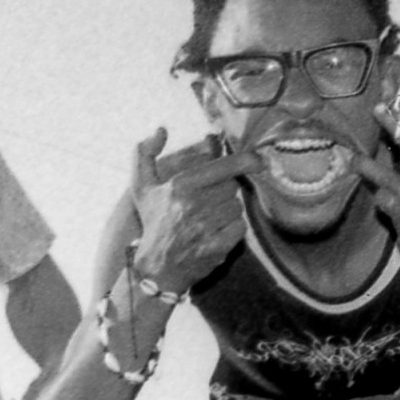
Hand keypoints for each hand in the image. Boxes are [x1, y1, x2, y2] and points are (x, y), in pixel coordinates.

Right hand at [128, 128, 259, 292]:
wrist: (157, 268)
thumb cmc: (154, 223)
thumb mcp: (142, 187)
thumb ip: (144, 153)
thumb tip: (160, 130)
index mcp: (180, 185)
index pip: (223, 166)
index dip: (244, 160)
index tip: (258, 159)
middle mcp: (193, 205)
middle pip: (232, 187)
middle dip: (224, 192)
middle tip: (208, 203)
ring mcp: (205, 227)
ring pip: (236, 207)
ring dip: (228, 212)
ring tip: (209, 220)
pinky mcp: (216, 247)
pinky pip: (239, 227)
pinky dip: (232, 230)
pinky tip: (216, 233)